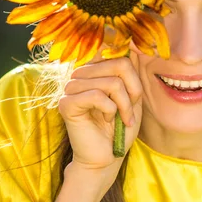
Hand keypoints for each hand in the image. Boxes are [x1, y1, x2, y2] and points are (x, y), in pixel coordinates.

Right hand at [58, 49, 142, 178]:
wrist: (107, 157)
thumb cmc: (119, 128)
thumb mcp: (132, 97)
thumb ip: (130, 72)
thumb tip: (132, 44)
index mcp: (95, 70)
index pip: (117, 52)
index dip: (133, 73)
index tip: (134, 95)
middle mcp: (81, 74)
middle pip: (120, 65)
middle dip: (133, 92)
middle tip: (129, 111)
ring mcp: (70, 87)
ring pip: (111, 82)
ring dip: (123, 105)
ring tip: (120, 118)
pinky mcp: (66, 103)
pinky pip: (97, 95)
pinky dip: (110, 110)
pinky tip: (106, 120)